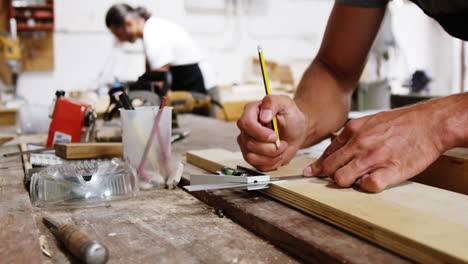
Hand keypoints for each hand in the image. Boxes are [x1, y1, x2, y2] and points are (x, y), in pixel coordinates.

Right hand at [237, 95, 306, 170]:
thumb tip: (264, 115)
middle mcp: (246, 128)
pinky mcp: (251, 155)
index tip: (274, 136)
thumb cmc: (290, 117)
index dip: (259, 133)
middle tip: (283, 143)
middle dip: (270, 147)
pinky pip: (257, 165)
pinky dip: (271, 162)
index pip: (245, 124)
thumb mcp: (286, 103)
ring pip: (251, 156)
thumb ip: (273, 103)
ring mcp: (246, 143)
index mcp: (251, 112)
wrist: (295, 132)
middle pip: (249, 143)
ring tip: (281, 148)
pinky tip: (278, 154)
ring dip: (272, 155)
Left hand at [304, 104, 444, 191]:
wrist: (430, 123)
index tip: (310, 173)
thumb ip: (352, 134)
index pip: (327, 154)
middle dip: (330, 176)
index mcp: (353, 131)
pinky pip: (368, 186)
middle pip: (330, 168)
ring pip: (342, 179)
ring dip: (346, 183)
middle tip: (338, 178)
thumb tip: (336, 148)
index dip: (317, 166)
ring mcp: (374, 158)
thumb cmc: (402, 122)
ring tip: (357, 180)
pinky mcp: (390, 170)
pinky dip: (366, 187)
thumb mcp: (371, 121)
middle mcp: (360, 144)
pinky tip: (372, 182)